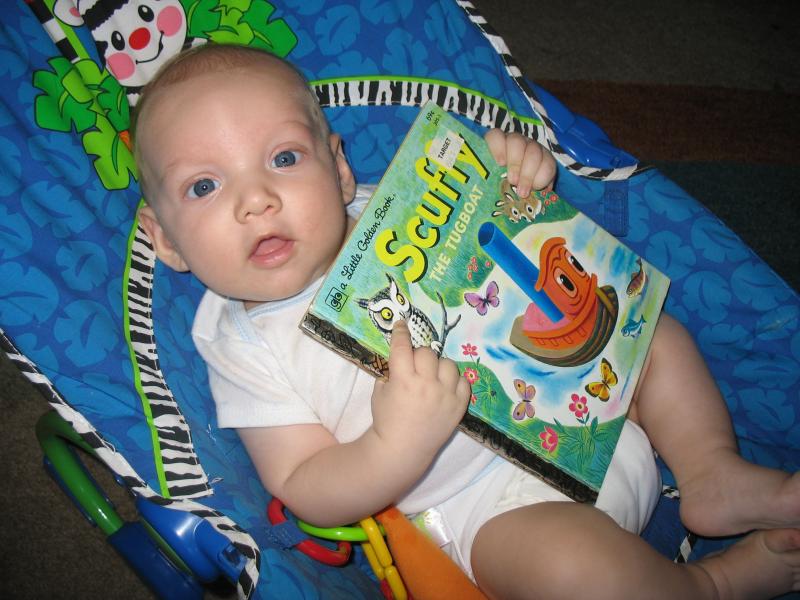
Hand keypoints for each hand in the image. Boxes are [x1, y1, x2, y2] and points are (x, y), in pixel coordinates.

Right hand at [370, 321, 470, 460]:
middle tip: (415, 366)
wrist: (403, 450)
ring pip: (448, 364)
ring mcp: (445, 395)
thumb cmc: (386, 420)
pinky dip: (455, 381)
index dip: (401, 333)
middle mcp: (426, 384)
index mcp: (402, 380)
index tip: (401, 325)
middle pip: (426, 353)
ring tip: (433, 377)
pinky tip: (446, 387)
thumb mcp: (379, 393)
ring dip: (438, 367)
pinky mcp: (458, 406)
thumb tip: (403, 359)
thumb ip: (391, 373)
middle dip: (419, 356)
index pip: (402, 346)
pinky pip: (464, 381)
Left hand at [485, 129, 555, 197]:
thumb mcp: (490, 184)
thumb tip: (479, 195)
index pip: (495, 136)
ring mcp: (532, 148)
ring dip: (528, 174)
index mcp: (497, 145)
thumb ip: (487, 183)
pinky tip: (538, 189)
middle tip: (512, 181)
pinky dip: (543, 178)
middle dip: (515, 163)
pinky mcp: (547, 159)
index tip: (499, 163)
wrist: (521, 193)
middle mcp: (515, 143)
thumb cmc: (498, 187)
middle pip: (516, 142)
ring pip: (534, 152)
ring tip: (523, 192)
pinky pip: (549, 164)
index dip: (497, 147)